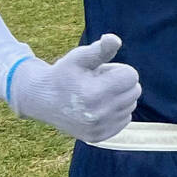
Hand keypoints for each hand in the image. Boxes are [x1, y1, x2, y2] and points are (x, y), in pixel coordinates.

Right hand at [10, 34, 140, 142]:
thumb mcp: (78, 58)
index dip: (117, 69)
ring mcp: (99, 128)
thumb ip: (99, 50)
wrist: (41, 100)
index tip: (99, 72)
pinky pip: (125, 119)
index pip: (131, 76)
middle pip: (134, 90)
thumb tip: (114, 39)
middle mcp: (98, 115)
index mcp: (94, 94)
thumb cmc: (63, 74)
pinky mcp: (99, 137)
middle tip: (96, 83)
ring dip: (118, 97)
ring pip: (131, 104)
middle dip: (119, 82)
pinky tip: (96, 107)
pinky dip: (116, 111)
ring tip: (94, 94)